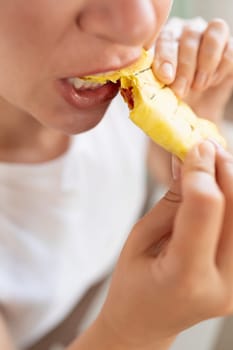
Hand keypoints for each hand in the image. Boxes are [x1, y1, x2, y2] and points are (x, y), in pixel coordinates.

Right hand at [95, 141, 232, 349]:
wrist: (145, 321)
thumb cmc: (133, 283)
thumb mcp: (141, 237)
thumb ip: (173, 198)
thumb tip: (190, 159)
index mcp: (185, 276)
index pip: (206, 207)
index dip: (202, 169)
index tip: (194, 145)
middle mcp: (223, 283)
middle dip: (225, 168)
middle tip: (207, 146)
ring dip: (232, 182)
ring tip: (212, 165)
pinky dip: (232, 200)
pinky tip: (218, 188)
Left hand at [153, 17, 232, 123]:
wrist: (195, 107)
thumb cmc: (173, 96)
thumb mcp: (158, 90)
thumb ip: (150, 83)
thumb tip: (139, 87)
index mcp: (166, 37)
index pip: (166, 38)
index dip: (166, 57)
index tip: (165, 78)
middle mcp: (188, 31)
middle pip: (190, 37)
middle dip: (185, 67)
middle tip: (180, 90)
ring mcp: (210, 36)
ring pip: (213, 35)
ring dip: (205, 64)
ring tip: (198, 86)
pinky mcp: (229, 47)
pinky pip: (229, 51)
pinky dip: (219, 70)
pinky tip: (210, 83)